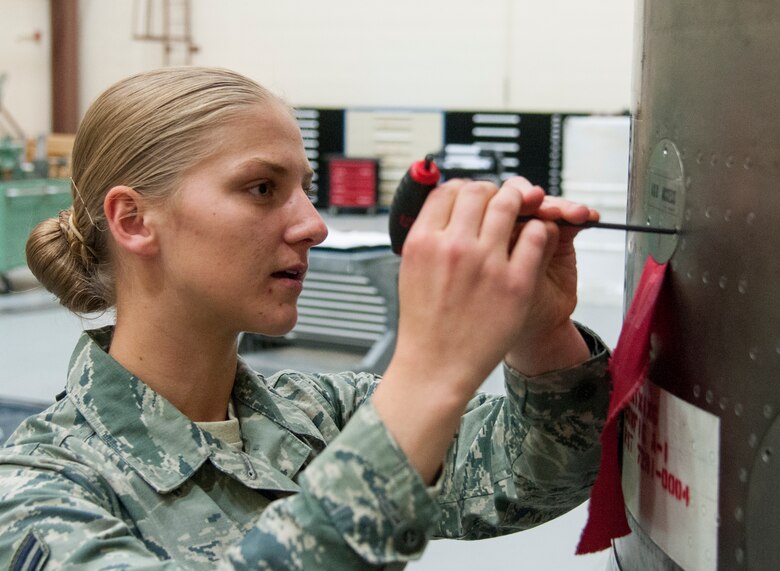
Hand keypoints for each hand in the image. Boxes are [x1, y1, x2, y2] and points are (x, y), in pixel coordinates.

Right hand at [390, 178, 558, 398]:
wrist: (437, 367)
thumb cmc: (425, 324)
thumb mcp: (411, 270)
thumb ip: (428, 235)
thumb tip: (447, 206)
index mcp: (423, 241)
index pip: (448, 190)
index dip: (464, 189)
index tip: (472, 197)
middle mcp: (453, 247)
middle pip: (480, 190)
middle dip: (492, 192)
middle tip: (499, 203)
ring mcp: (486, 264)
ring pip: (511, 203)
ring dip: (518, 204)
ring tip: (520, 214)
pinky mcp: (517, 282)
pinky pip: (537, 235)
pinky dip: (538, 231)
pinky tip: (531, 241)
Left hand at [501, 177, 598, 373]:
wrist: (531, 332)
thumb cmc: (499, 313)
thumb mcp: (497, 284)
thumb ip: (507, 249)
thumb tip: (517, 215)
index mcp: (477, 234)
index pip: (487, 202)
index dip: (503, 199)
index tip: (520, 203)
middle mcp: (503, 227)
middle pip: (516, 195)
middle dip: (532, 198)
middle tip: (543, 205)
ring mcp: (529, 229)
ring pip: (543, 203)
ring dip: (559, 205)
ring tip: (573, 214)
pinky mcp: (557, 236)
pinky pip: (566, 218)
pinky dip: (577, 215)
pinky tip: (586, 217)